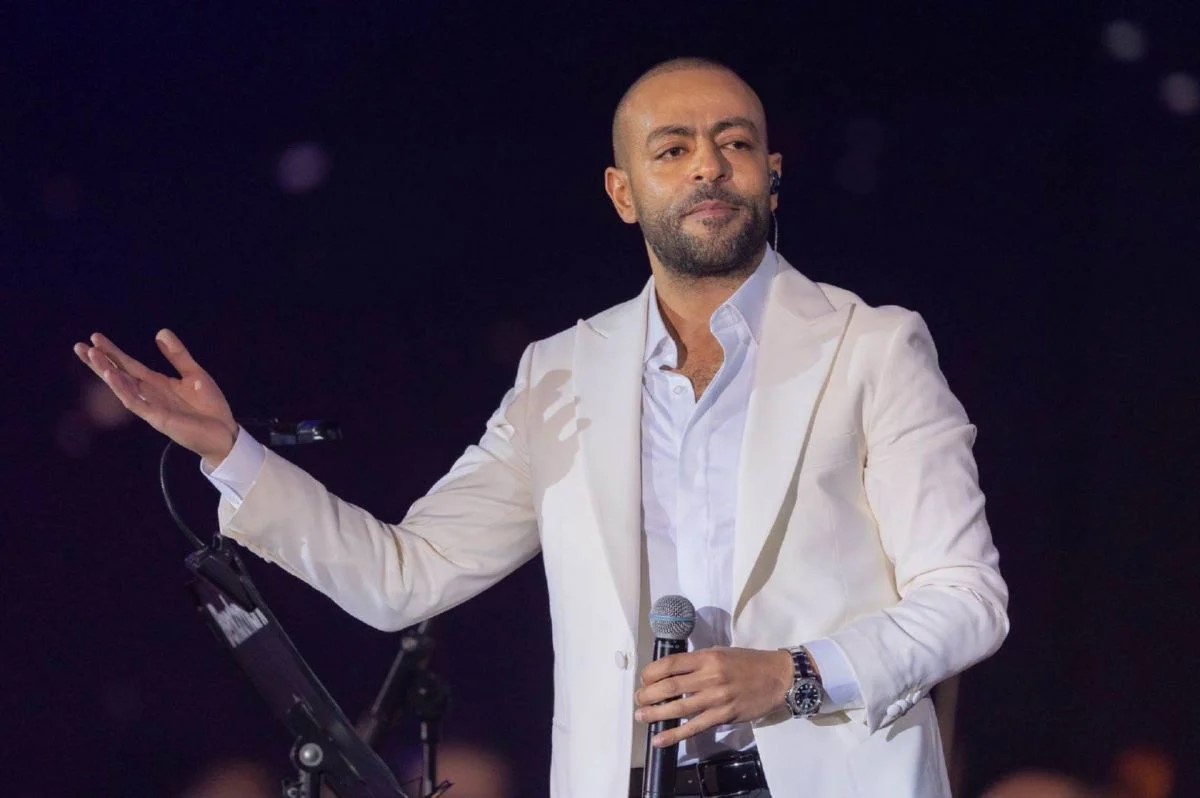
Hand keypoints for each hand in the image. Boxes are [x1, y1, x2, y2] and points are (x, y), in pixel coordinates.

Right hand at [73, 329, 237, 465]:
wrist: (225, 432)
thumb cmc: (209, 406)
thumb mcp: (194, 373)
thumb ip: (177, 355)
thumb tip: (160, 332)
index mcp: (157, 383)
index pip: (129, 366)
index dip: (112, 352)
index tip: (95, 337)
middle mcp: (150, 394)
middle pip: (119, 375)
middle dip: (99, 362)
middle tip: (80, 346)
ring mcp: (151, 407)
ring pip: (122, 388)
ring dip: (107, 372)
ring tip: (92, 356)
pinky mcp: (158, 418)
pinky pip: (136, 403)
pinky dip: (123, 390)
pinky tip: (113, 376)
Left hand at [634, 647, 793, 747]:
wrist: (777, 677)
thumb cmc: (748, 662)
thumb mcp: (721, 652)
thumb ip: (698, 662)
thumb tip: (671, 672)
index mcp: (707, 657)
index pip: (671, 663)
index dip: (651, 672)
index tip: (643, 678)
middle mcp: (710, 676)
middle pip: (670, 686)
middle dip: (648, 694)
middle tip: (638, 699)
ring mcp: (717, 698)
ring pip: (678, 707)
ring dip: (655, 714)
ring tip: (641, 716)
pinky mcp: (724, 716)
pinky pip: (694, 727)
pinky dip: (674, 734)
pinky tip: (659, 739)